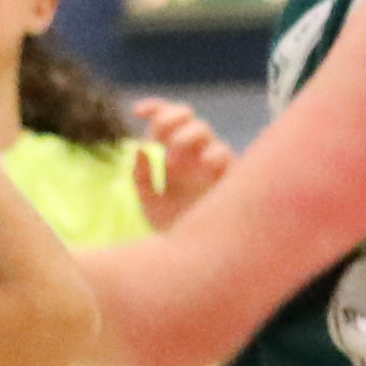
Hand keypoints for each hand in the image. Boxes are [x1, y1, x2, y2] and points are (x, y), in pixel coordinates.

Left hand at [130, 93, 233, 227]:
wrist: (194, 257)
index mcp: (174, 155)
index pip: (166, 120)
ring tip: (171, 164)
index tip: (136, 112)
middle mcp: (195, 154)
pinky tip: (200, 165)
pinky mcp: (229, 177)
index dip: (154, 108)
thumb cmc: (174, 228)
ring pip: (203, 129)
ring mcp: (212, 163)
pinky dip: (211, 154)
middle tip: (159, 138)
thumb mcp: (150, 203)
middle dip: (170, 118)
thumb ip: (141, 177)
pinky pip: (224, 154)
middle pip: (187, 117)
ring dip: (184, 137)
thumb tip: (139, 149)